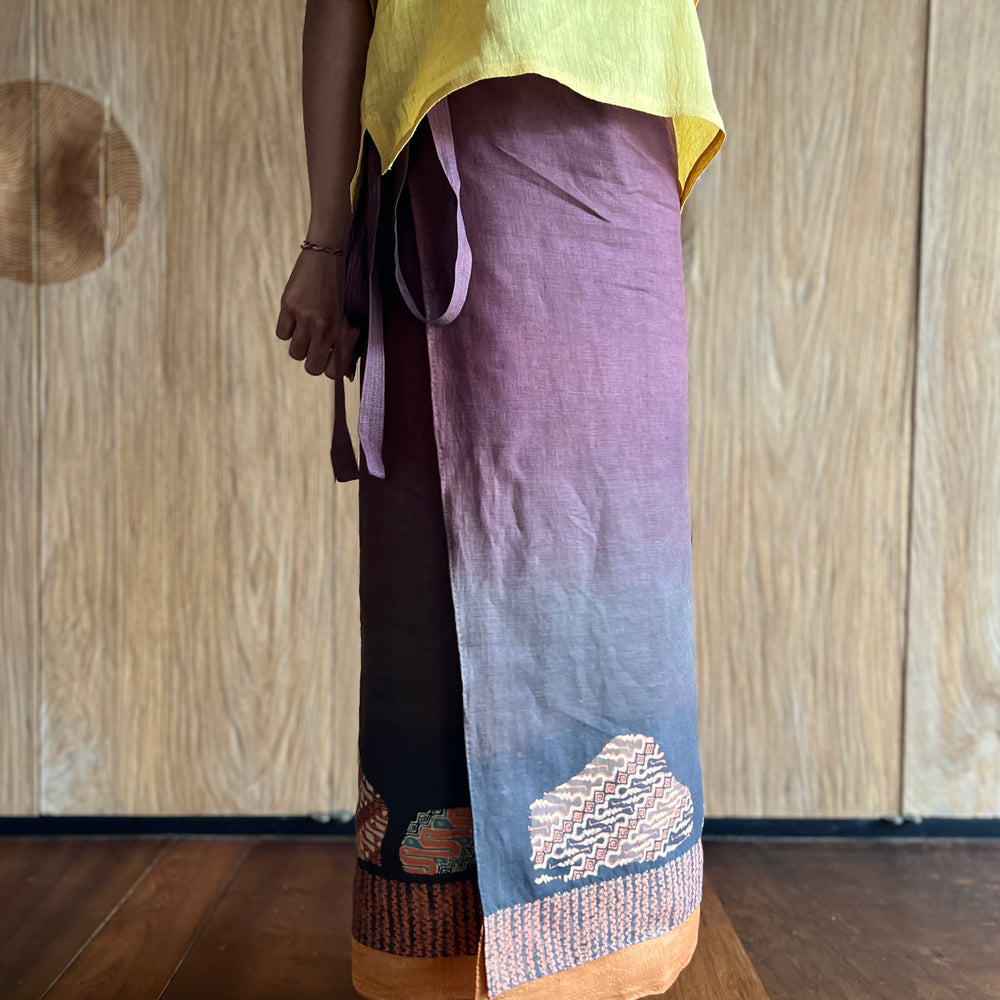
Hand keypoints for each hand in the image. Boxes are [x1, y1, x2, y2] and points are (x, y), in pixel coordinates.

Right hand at [275, 247, 360, 379]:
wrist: (327, 253)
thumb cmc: (343, 287)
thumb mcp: (350, 315)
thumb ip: (349, 343)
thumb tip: (347, 374)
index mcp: (338, 329)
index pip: (330, 371)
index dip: (330, 370)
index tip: (331, 359)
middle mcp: (320, 325)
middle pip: (311, 367)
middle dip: (315, 362)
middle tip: (319, 348)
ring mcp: (301, 315)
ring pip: (295, 353)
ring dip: (301, 348)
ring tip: (308, 333)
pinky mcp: (287, 304)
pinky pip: (282, 334)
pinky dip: (288, 332)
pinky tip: (297, 322)